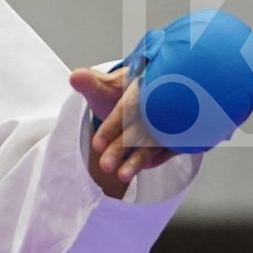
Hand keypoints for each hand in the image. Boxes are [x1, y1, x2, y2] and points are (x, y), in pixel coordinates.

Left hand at [70, 64, 176, 186]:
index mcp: (143, 85)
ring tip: (122, 175)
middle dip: (121, 148)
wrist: (144, 92)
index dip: (112, 126)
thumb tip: (75, 77)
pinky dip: (157, 159)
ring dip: (138, 160)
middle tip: (105, 165)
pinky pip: (170, 147)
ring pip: (154, 142)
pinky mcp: (176, 132)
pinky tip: (144, 168)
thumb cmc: (123, 91)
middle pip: (140, 128)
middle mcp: (159, 102)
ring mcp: (171, 118)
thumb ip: (91, 83)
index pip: (128, 107)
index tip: (97, 145)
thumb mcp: (105, 86)